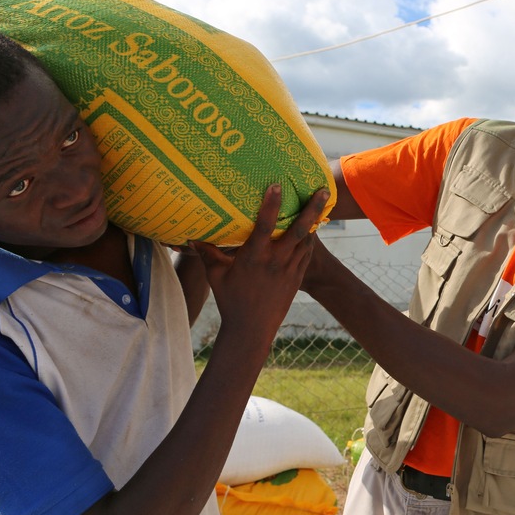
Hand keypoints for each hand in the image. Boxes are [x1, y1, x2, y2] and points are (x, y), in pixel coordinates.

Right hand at [192, 185, 328, 340]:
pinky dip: (310, 239)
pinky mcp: (297, 278)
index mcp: (254, 257)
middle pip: (298, 230)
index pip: (265, 226)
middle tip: (323, 190)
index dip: (271, 204)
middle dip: (312, 209)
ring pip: (306, 240)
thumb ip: (208, 254)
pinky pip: (307, 254)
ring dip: (314, 221)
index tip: (278, 186)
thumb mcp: (216, 276)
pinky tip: (312, 228)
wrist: (252, 329)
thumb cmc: (231, 301)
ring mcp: (289, 270)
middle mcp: (275, 261)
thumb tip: (191, 237)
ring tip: (321, 202)